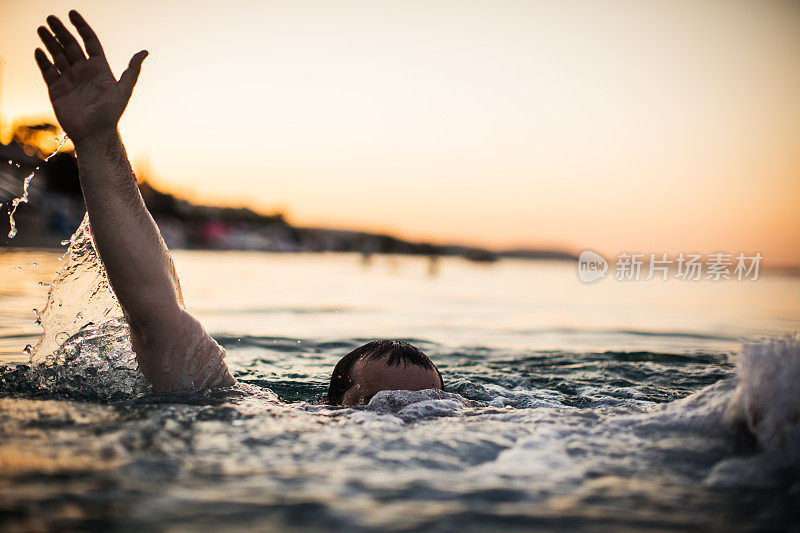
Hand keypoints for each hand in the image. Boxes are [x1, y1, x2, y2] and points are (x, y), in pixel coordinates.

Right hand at [35, 10, 146, 145]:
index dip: (82, 26)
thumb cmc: (111, 114)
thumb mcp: (124, 90)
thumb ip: (132, 70)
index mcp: (100, 68)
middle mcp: (83, 71)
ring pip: (57, 55)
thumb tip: (144, 51)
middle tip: (50, 18)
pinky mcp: (56, 89)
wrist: (95, 134)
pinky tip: (39, 50)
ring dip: (49, 41)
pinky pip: (47, 71)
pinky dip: (43, 60)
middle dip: (61, 31)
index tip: (72, 13)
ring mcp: (69, 79)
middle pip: (70, 45)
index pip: (89, 41)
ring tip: (41, 29)